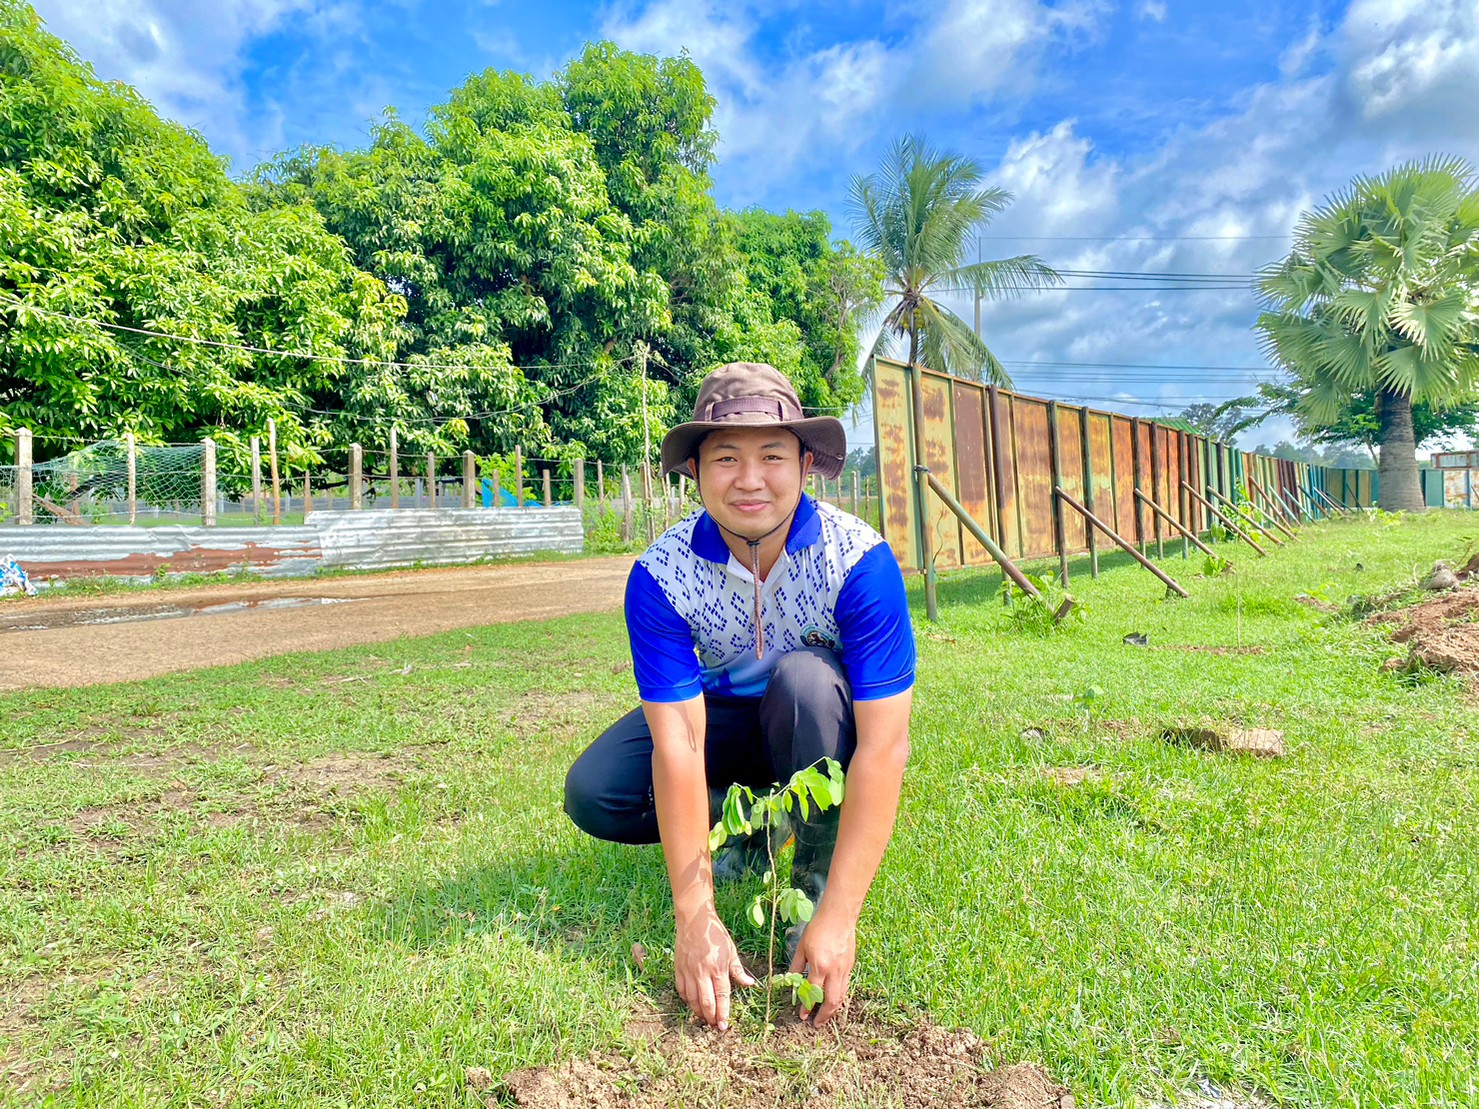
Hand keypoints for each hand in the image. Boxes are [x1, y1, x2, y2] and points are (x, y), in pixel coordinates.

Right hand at [674, 908, 754, 1029]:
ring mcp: (689, 971)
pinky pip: (681, 990)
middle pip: (706, 1002)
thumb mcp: (731, 951)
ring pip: (692, 999)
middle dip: (711, 1017)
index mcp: (718, 968)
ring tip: (704, 1019)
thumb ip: (738, 970)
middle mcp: (702, 972)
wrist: (695, 920)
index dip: (723, 1013)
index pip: (722, 997)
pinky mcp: (678, 969)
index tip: (724, 1026)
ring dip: (698, 1012)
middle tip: (714, 1026)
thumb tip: (751, 984)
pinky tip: (692, 1004)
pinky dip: (686, 1000)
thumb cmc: (716, 934)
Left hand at [788, 906, 855, 1025]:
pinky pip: (845, 986)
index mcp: (819, 967)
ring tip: (825, 1016)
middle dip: (824, 1016)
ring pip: (841, 996)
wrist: (838, 916)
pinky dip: (839, 996)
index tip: (802, 1015)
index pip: (812, 994)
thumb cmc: (818, 929)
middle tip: (817, 1024)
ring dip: (833, 1009)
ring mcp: (844, 969)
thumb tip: (791, 981)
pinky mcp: (850, 966)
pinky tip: (833, 999)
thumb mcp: (802, 947)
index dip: (806, 1007)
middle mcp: (834, 971)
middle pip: (831, 1001)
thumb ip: (797, 966)